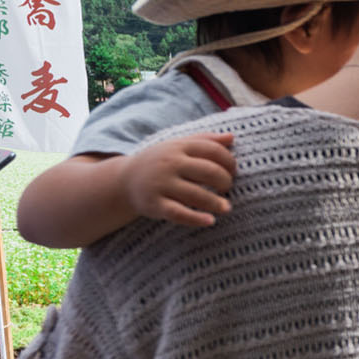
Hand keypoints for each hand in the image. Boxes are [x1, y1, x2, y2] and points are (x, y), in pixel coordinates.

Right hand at [122, 134, 237, 226]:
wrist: (125, 180)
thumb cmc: (161, 162)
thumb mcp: (178, 146)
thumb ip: (205, 140)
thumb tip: (232, 137)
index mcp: (179, 147)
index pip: (213, 150)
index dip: (229, 161)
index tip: (233, 171)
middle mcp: (170, 164)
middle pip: (209, 171)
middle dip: (225, 181)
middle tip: (227, 188)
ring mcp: (161, 184)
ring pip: (196, 195)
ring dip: (216, 203)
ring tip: (226, 207)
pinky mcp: (155, 205)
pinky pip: (179, 213)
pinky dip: (196, 219)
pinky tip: (211, 221)